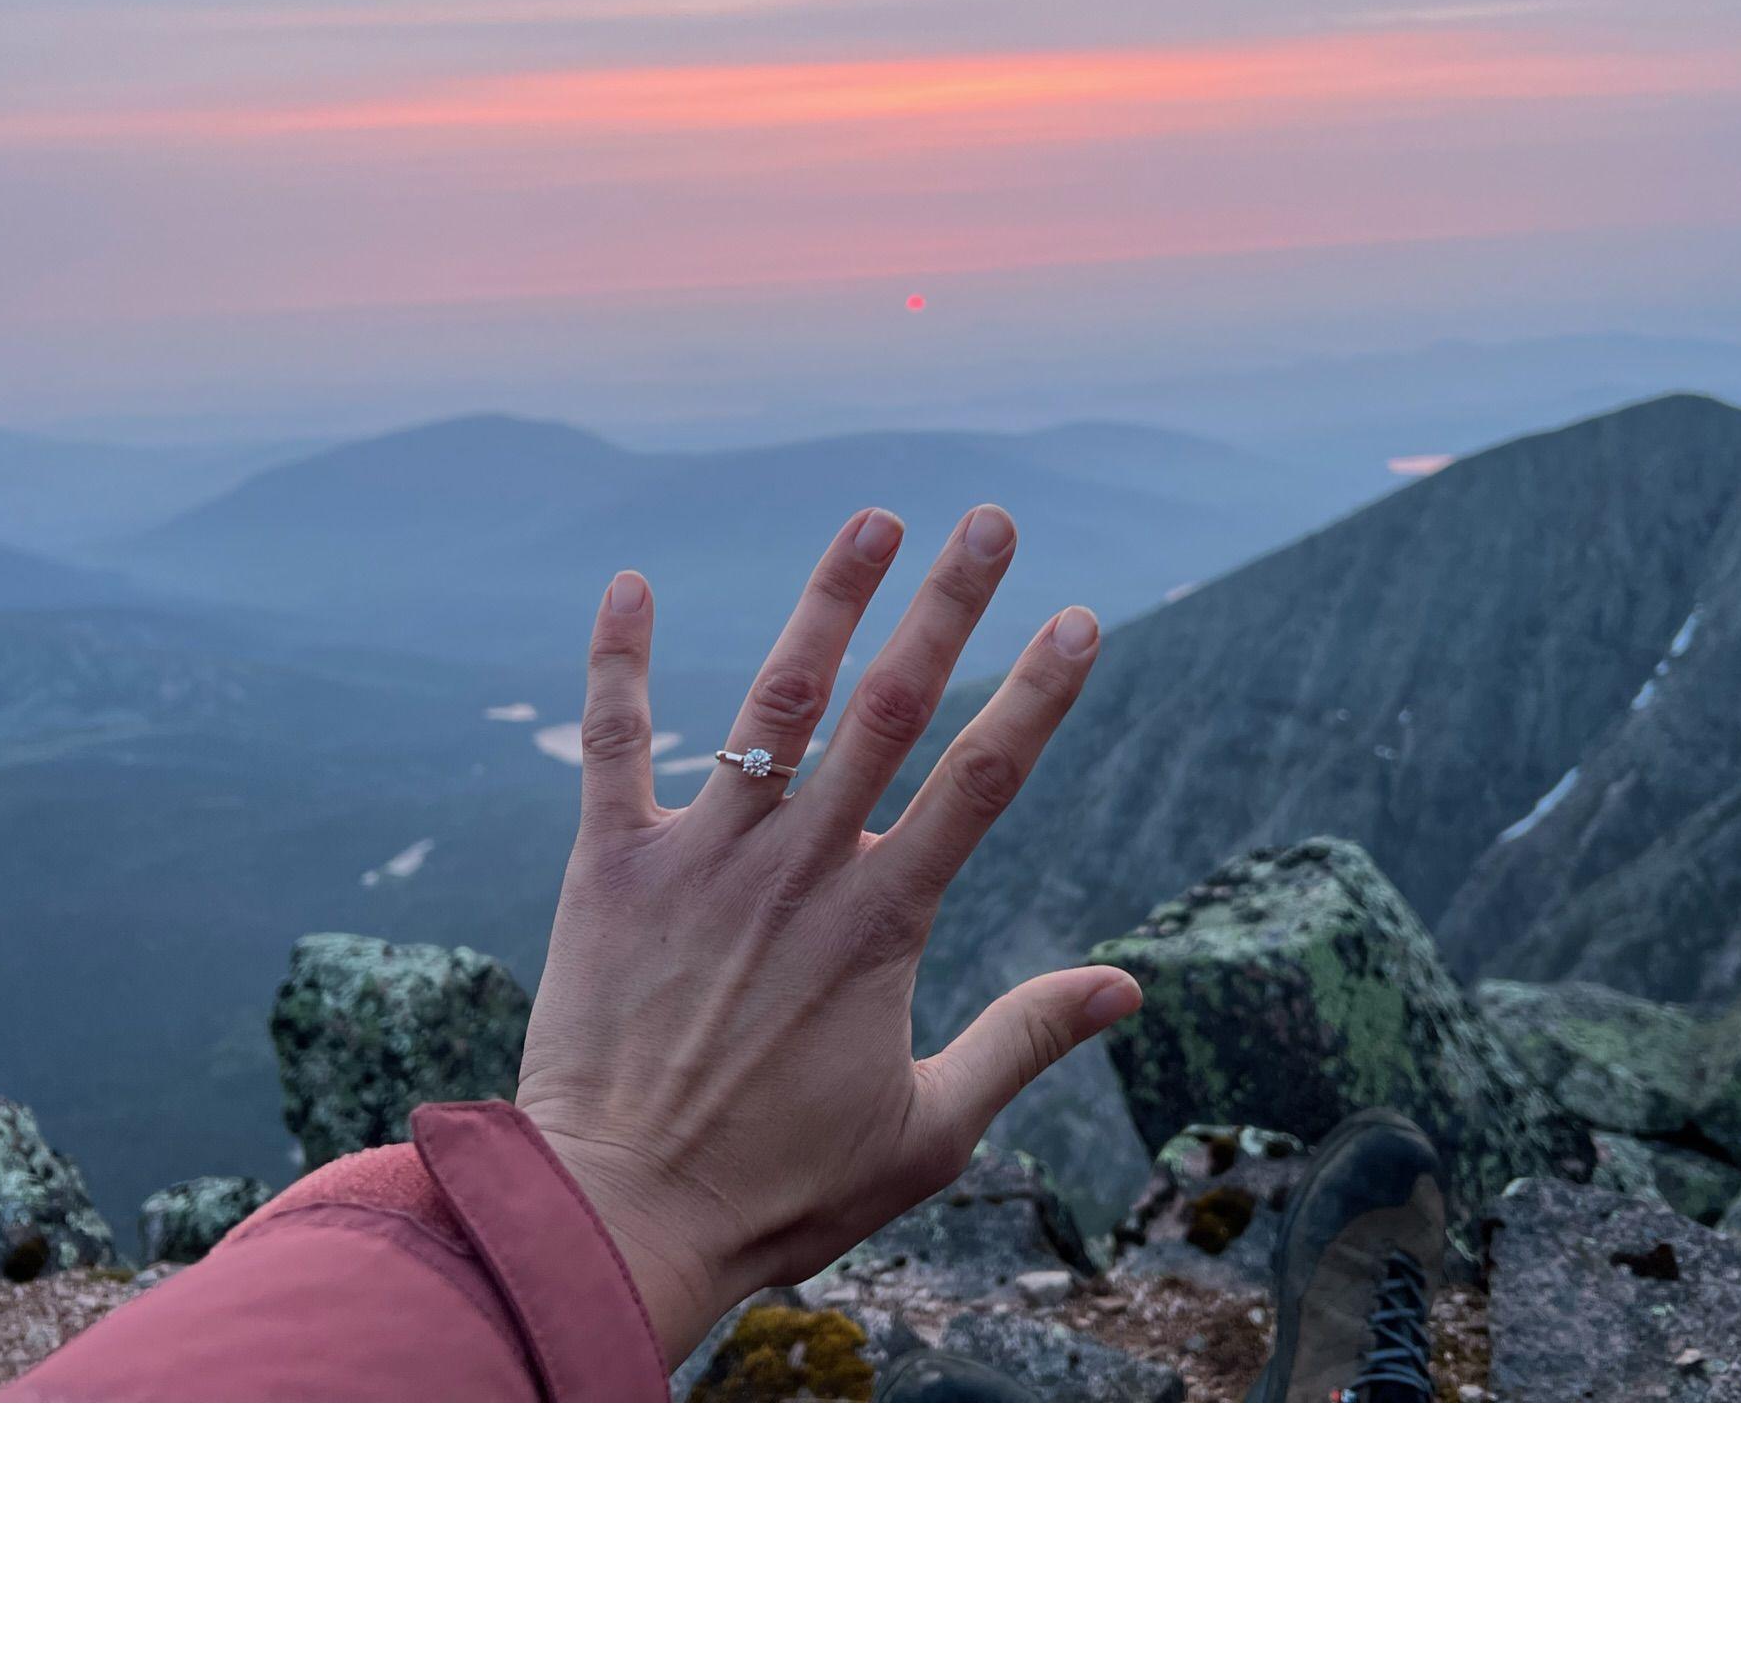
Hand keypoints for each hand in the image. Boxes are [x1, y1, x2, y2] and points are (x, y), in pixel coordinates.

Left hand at [516, 504, 1140, 1365]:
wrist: (618, 1220)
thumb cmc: (780, 1190)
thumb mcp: (930, 1131)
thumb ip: (1024, 1039)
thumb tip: (1129, 987)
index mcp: (883, 923)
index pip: (983, 780)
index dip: (1038, 693)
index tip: (1080, 617)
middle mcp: (800, 868)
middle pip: (892, 710)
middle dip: (948, 606)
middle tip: (990, 520)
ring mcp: (704, 858)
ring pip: (777, 704)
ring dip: (828, 605)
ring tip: (872, 519)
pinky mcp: (612, 869)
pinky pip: (613, 746)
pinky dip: (618, 663)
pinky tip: (626, 585)